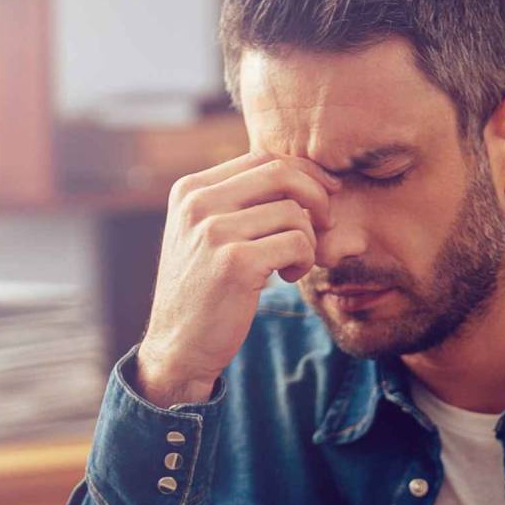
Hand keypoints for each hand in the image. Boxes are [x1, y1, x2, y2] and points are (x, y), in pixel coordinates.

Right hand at [136, 152, 339, 406]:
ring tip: (293, 263)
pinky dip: (304, 260)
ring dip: (308, 240)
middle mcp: (198, 203)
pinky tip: (287, 277)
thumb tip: (301, 174)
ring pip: (294, 213)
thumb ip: (237, 202)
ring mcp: (214, 231)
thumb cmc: (203, 290)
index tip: (323, 194)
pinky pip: (297, 243)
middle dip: (317, 194)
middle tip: (327, 222)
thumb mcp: (205, 234)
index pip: (262, 158)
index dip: (302, 173)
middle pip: (281, 173)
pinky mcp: (235, 262)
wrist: (178, 346)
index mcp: (190, 190)